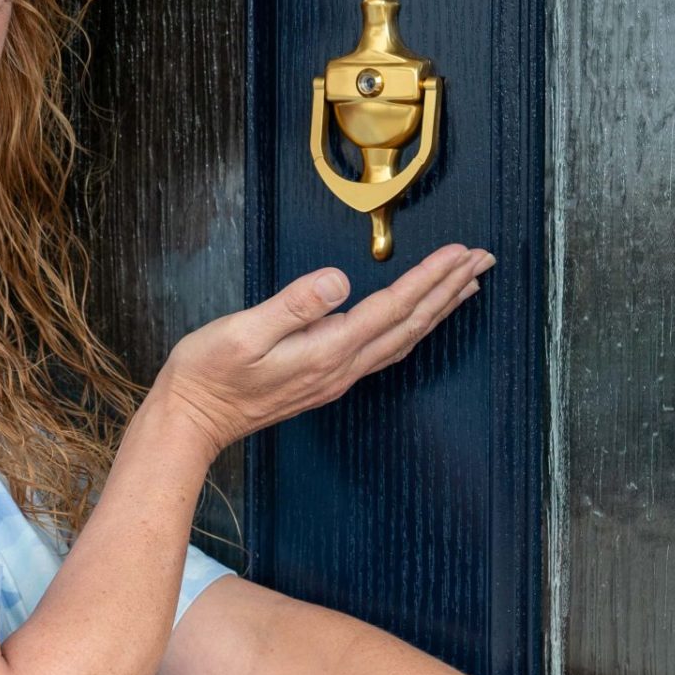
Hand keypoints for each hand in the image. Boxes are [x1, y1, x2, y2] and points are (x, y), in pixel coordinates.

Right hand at [150, 242, 494, 458]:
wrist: (190, 421)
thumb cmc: (208, 375)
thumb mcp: (242, 331)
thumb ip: (293, 305)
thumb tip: (339, 280)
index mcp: (326, 351)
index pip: (392, 308)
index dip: (430, 278)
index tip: (460, 253)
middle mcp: (341, 368)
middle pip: (411, 324)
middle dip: (450, 289)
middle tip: (484, 260)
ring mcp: (336, 377)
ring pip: (404, 339)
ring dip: (439, 310)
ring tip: (467, 285)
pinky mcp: (326, 379)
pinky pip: (386, 350)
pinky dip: (413, 327)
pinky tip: (418, 319)